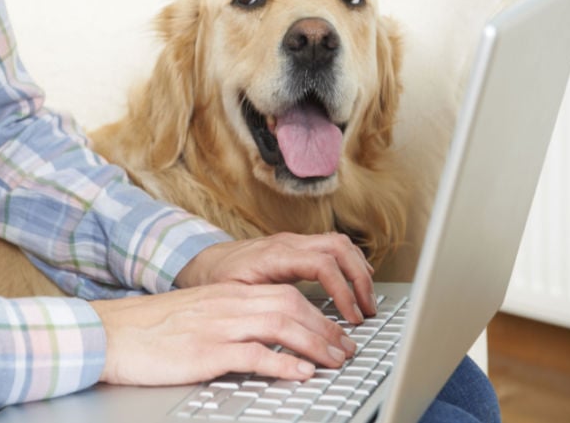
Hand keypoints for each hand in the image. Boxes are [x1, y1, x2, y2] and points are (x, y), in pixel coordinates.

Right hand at [90, 282, 357, 385]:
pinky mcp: (206, 351)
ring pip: (281, 325)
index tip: (334, 332)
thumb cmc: (148, 328)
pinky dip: (283, 363)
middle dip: (325, 328)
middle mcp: (227, 304)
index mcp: (226, 294)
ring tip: (335, 361)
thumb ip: (227, 319)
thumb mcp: (194, 315)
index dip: (316, 314)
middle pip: (291, 306)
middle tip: (346, 349)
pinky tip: (299, 373)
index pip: (284, 295)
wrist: (111, 332)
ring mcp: (218, 326)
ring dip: (315, 344)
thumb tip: (260, 338)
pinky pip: (254, 354)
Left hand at [175, 232, 376, 323]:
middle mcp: (288, 243)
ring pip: (339, 243)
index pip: (322, 264)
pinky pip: (332, 247)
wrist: (203, 262)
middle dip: (359, 279)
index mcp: (274, 255)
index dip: (342, 290)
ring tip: (366, 301)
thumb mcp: (233, 297)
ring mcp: (293, 242)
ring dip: (358, 270)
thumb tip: (287, 326)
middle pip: (338, 247)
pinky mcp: (296, 247)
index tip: (350, 317)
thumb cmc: (216, 280)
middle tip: (367, 310)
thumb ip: (261, 306)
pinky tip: (356, 283)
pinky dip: (349, 264)